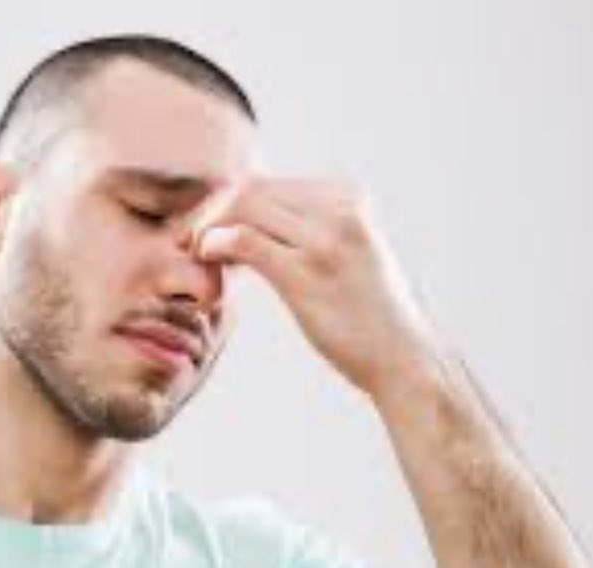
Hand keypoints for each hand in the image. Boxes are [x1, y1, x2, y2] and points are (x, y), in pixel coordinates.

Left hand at [189, 177, 446, 399]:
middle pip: (250, 190)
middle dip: (212, 212)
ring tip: (197, 254)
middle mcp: (340, 209)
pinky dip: (215, 246)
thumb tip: (255, 221)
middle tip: (188, 241)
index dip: (227, 204)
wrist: (404, 359)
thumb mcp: (349, 254)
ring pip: (243, 209)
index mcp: (349, 197)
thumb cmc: (370, 315)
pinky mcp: (307, 273)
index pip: (268, 183)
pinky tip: (207, 262)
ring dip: (208, 228)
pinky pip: (243, 241)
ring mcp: (325, 239)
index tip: (207, 229)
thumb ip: (312, 229)